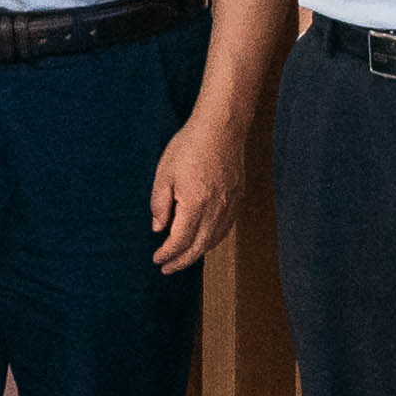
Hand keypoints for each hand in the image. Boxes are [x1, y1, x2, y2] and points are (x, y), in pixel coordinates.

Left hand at [145, 104, 248, 273]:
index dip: (167, 254)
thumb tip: (158, 228)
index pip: (180, 241)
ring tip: (183, 259)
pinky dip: (213, 240)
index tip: (157, 259)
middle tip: (167, 268)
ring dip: (197, 254)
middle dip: (181, 261)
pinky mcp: (238, 199)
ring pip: (214, 240)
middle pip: (199, 247)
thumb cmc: (190, 145)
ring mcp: (230, 205)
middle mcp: (216, 210)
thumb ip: (159, 204)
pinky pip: (225, 229)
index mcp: (195, 204)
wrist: (222, 127)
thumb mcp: (164, 173)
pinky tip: (204, 241)